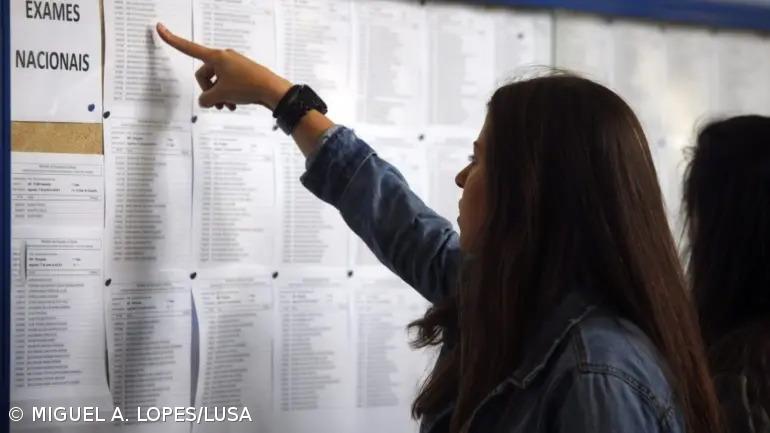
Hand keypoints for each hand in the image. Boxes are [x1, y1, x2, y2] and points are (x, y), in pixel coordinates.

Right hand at [156, 23, 292, 110]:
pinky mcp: (242, 73)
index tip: (159, 28)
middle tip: (217, 104)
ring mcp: (234, 65)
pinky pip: (227, 84)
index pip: (188, 48)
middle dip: (208, 91)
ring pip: (217, 82)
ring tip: (228, 106)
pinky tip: (234, 105)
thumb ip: (206, 99)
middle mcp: (224, 57)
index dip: (172, 40)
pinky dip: (228, 95)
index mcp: (215, 57)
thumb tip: (205, 101)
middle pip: (204, 75)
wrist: (272, 91)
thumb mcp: (221, 95)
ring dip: (219, 96)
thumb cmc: (247, 87)